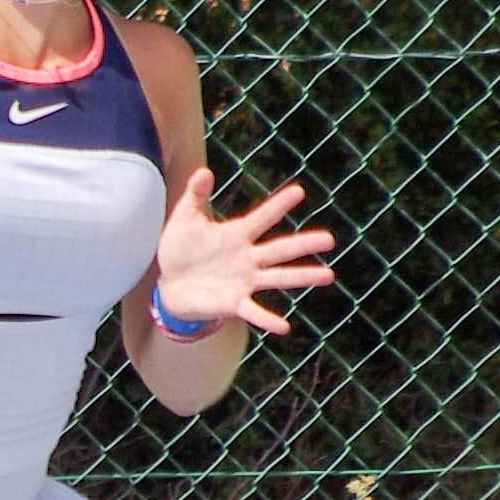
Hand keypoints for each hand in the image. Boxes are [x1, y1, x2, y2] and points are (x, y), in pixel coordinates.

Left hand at [151, 173, 333, 337]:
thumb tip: (203, 172)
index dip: (278, 206)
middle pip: (280, 249)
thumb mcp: (185, 219)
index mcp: (237, 235)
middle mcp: (247, 258)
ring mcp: (244, 281)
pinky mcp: (233, 302)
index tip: (299, 192)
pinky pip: (254, 311)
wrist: (169, 285)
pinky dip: (267, 319)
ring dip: (302, 277)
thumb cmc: (180, 250)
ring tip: (328, 276)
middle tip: (330, 239)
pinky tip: (285, 327)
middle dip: (304, 243)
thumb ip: (195, 196)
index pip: (262, 217)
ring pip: (278, 277)